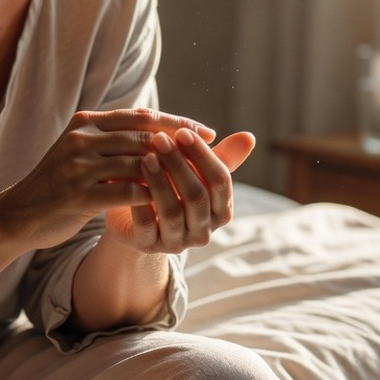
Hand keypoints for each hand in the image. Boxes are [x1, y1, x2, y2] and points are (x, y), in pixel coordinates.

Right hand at [0, 109, 214, 249]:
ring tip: (198, 180)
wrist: (18, 214)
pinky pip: (125, 192)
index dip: (176, 122)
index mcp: (86, 123)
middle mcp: (81, 138)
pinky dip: (151, 197)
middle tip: (212, 154)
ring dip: (171, 171)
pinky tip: (171, 204)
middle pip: (144, 136)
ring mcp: (78, 166)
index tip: (206, 131)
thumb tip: (159, 126)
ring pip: (138, 163)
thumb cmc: (59, 184)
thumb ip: (114, 139)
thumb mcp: (82, 152)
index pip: (141, 116)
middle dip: (182, 144)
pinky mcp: (77, 195)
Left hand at [104, 129, 254, 252]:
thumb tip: (249, 136)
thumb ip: (221, 156)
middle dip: (178, 165)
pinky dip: (140, 203)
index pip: (220, 182)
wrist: (136, 217)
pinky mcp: (148, 246)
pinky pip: (146, 227)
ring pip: (172, 212)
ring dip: (160, 182)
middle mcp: (203, 230)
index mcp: (220, 210)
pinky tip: (130, 181)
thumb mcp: (195, 171)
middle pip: (196, 196)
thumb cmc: (173, 186)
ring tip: (146, 157)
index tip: (183, 132)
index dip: (203, 156)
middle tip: (160, 139)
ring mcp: (176, 242)